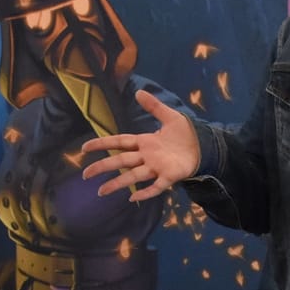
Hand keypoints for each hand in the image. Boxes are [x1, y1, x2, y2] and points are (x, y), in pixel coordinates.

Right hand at [82, 90, 200, 200]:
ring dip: (117, 183)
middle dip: (103, 166)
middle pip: (121, 161)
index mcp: (144, 141)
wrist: (205, 145)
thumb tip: (138, 92)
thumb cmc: (185, 134)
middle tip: (86, 174)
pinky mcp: (169, 176)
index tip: (84, 148)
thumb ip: (154, 106)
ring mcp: (157, 167)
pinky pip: (156, 186)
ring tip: (101, 191)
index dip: (102, 144)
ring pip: (133, 176)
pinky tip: (133, 198)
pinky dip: (146, 192)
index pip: (119, 142)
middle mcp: (147, 156)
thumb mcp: (169, 116)